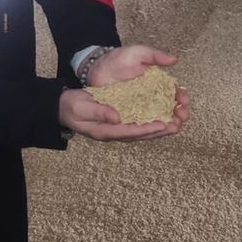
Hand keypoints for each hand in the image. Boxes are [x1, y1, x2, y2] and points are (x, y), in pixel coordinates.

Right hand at [59, 89, 182, 141]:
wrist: (63, 107)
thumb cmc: (71, 107)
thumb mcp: (81, 107)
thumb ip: (98, 112)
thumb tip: (116, 117)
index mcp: (105, 131)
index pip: (130, 131)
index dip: (147, 129)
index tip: (163, 125)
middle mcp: (114, 132)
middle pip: (140, 134)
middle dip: (159, 130)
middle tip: (178, 126)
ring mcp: (117, 128)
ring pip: (142, 130)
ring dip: (159, 127)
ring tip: (176, 123)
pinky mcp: (119, 121)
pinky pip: (138, 123)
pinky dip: (151, 120)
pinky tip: (162, 116)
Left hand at [87, 45, 190, 133]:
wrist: (96, 68)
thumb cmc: (118, 59)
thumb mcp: (137, 53)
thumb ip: (154, 56)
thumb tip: (174, 60)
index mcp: (158, 84)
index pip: (175, 93)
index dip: (182, 97)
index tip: (183, 100)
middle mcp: (152, 99)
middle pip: (171, 109)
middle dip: (180, 114)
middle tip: (182, 116)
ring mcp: (141, 109)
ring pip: (159, 119)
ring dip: (169, 125)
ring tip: (174, 127)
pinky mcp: (129, 116)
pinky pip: (142, 125)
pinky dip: (151, 129)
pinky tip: (157, 130)